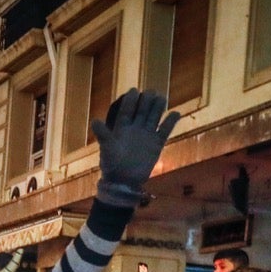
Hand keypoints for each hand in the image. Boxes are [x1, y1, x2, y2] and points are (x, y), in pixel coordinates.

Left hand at [92, 89, 181, 206]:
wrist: (123, 181)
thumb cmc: (112, 164)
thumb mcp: (106, 148)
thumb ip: (102, 134)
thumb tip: (94, 120)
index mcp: (121, 128)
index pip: (126, 110)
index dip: (130, 101)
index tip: (133, 90)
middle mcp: (134, 129)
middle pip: (142, 110)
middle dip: (146, 101)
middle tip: (150, 91)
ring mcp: (146, 135)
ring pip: (153, 117)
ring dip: (157, 107)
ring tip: (161, 97)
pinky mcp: (156, 144)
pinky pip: (165, 130)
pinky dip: (170, 122)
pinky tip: (175, 113)